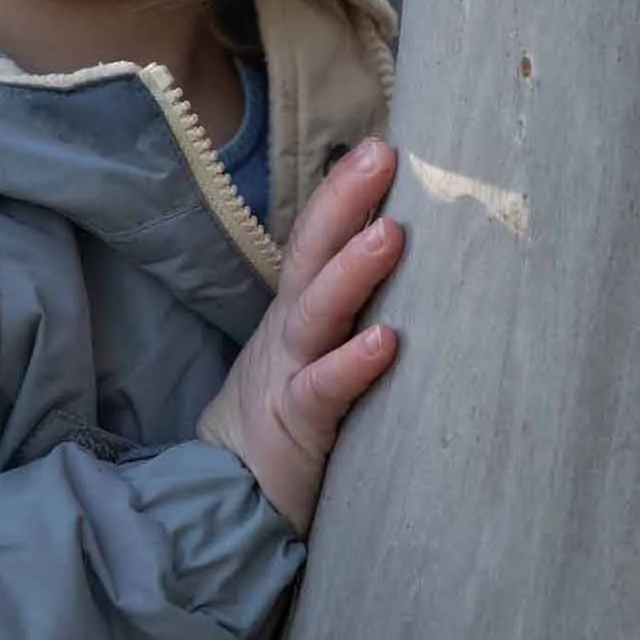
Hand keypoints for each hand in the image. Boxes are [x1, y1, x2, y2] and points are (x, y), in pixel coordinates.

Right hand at [199, 138, 403, 533]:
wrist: (229, 496)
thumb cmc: (288, 421)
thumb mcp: (316, 355)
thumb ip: (352, 314)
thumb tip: (411, 262)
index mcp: (297, 313)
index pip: (318, 240)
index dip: (343, 192)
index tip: (382, 143)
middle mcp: (290, 332)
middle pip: (312, 255)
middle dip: (344, 202)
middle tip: (382, 154)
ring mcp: (289, 374)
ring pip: (317, 313)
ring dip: (352, 271)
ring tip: (391, 233)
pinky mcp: (297, 424)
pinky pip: (325, 390)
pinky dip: (352, 363)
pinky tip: (385, 341)